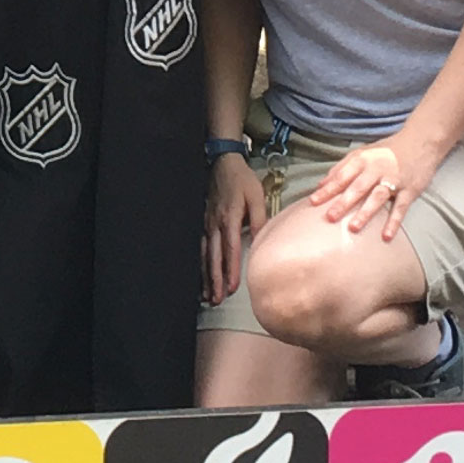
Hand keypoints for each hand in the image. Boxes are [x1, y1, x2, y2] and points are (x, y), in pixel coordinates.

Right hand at [202, 152, 269, 305]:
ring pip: (205, 254)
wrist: (223, 163)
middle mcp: (215, 223)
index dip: (231, 269)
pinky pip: (201, 247)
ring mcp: (207, 223)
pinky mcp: (204, 222)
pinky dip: (200, 264)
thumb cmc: (242, 180)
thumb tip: (262, 243)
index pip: (231, 249)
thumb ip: (260, 220)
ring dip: (206, 275)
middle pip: (214, 256)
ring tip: (207, 295)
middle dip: (215, 279)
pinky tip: (201, 276)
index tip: (233, 288)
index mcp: (230, 217)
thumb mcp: (257, 197)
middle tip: (216, 300)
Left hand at [307, 133, 437, 242]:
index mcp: (362, 159)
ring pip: (377, 197)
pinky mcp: (410, 189)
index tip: (313, 202)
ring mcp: (394, 180)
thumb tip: (321, 183)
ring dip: (365, 212)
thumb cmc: (386, 151)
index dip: (327, 189)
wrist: (420, 142)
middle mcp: (376, 169)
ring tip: (353, 229)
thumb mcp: (362, 153)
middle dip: (343, 202)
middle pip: (357, 187)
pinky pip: (401, 207)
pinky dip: (394, 222)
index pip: (341, 176)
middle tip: (329, 217)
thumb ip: (341, 167)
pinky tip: (386, 236)